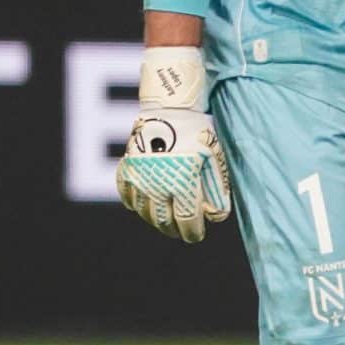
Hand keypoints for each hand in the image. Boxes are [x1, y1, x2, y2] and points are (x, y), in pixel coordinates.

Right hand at [116, 50, 232, 242]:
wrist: (171, 108)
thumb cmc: (199, 133)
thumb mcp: (214, 160)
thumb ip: (217, 190)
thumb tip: (216, 217)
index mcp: (182, 183)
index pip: (186, 220)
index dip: (192, 232)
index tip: (196, 236)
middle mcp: (157, 184)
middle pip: (163, 221)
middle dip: (174, 230)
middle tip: (182, 232)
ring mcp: (139, 177)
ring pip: (144, 212)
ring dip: (156, 220)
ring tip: (167, 221)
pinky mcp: (126, 169)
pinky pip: (127, 196)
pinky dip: (136, 204)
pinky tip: (147, 205)